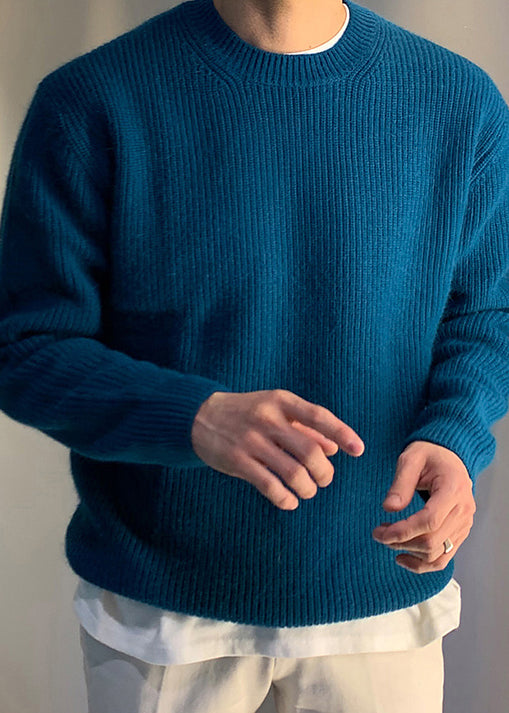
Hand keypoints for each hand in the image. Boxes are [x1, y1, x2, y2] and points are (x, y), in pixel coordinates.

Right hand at [191, 389, 363, 510]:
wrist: (201, 416)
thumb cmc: (247, 413)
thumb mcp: (275, 409)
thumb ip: (305, 426)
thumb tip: (335, 448)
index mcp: (280, 401)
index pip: (318, 416)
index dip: (342, 433)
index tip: (358, 450)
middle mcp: (267, 419)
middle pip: (309, 452)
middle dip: (324, 472)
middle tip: (324, 479)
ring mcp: (251, 441)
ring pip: (292, 473)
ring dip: (307, 489)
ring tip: (307, 491)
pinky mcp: (237, 461)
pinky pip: (269, 487)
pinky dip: (285, 499)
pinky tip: (289, 501)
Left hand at [372, 440, 475, 572]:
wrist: (450, 456)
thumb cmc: (429, 455)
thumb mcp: (411, 458)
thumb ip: (400, 483)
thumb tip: (389, 508)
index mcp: (453, 489)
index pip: (429, 521)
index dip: (402, 531)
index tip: (379, 532)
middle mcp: (464, 510)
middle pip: (432, 541)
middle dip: (401, 543)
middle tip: (378, 534)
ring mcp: (464, 524)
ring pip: (438, 554)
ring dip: (409, 554)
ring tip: (388, 541)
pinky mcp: (460, 533)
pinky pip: (444, 557)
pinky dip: (423, 564)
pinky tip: (403, 558)